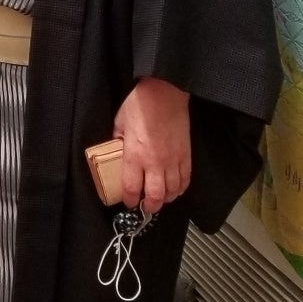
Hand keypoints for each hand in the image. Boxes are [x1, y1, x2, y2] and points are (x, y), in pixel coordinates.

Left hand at [115, 76, 191, 214]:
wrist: (165, 93)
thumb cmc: (140, 105)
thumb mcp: (119, 123)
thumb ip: (118, 140)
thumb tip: (116, 149)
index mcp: (135, 155)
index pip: (132, 187)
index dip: (129, 199)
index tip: (128, 203)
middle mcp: (155, 162)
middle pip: (155, 195)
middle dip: (150, 206)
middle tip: (146, 208)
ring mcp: (173, 160)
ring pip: (172, 190)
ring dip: (166, 199)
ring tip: (160, 200)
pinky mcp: (186, 154)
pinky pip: (186, 178)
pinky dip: (181, 188)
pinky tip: (176, 190)